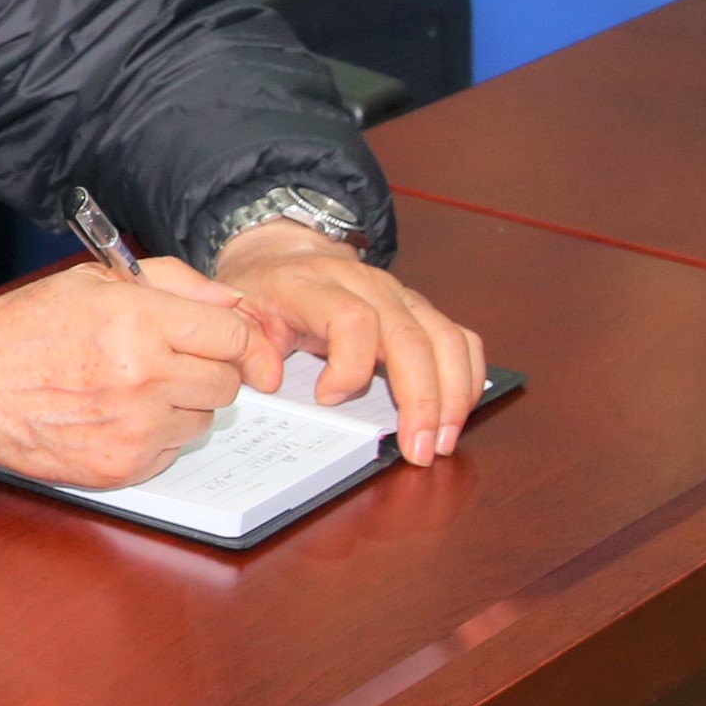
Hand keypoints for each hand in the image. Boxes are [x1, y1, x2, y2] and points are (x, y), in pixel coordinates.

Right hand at [0, 255, 274, 487]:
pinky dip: (152, 438)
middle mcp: (144, 375)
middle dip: (207, 372)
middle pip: (227, 384)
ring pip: (202, 421)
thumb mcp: (93, 281)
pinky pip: (170, 452)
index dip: (239, 340)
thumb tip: (232, 303)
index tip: (236, 347)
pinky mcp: (123, 464)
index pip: (233, 337)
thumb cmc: (26, 329)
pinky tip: (114, 417)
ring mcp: (135, 425)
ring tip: (131, 391)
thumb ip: (172, 282)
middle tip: (169, 364)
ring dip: (180, 407)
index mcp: (139, 320)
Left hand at [212, 227, 485, 460]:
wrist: (282, 255)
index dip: (348, 365)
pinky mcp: (419, 308)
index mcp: (315, 284)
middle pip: (410, 336)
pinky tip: (458, 412)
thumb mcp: (238, 315)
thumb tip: (270, 380)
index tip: (326, 399)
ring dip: (453, 394)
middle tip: (418, 449)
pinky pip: (460, 338)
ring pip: (446, 338)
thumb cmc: (263, 292)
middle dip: (421, 400)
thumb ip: (246, 345)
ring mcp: (399, 295)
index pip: (351, 319)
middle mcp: (366, 284)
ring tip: (443, 441)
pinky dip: (467, 377)